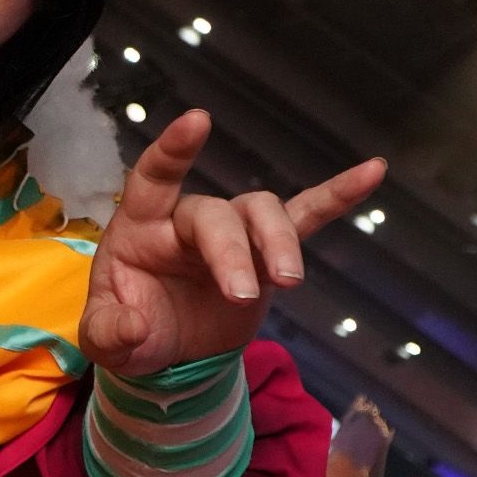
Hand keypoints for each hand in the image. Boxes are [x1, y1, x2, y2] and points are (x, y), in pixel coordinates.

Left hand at [79, 110, 384, 376]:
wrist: (165, 357)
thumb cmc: (128, 332)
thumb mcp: (104, 341)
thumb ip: (110, 333)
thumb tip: (133, 325)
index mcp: (139, 228)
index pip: (153, 178)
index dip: (173, 151)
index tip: (198, 120)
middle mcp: (184, 221)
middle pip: (217, 214)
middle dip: (233, 253)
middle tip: (243, 295)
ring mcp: (229, 233)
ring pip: (262, 213)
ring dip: (278, 243)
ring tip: (287, 282)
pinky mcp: (264, 254)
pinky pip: (304, 218)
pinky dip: (336, 198)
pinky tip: (372, 172)